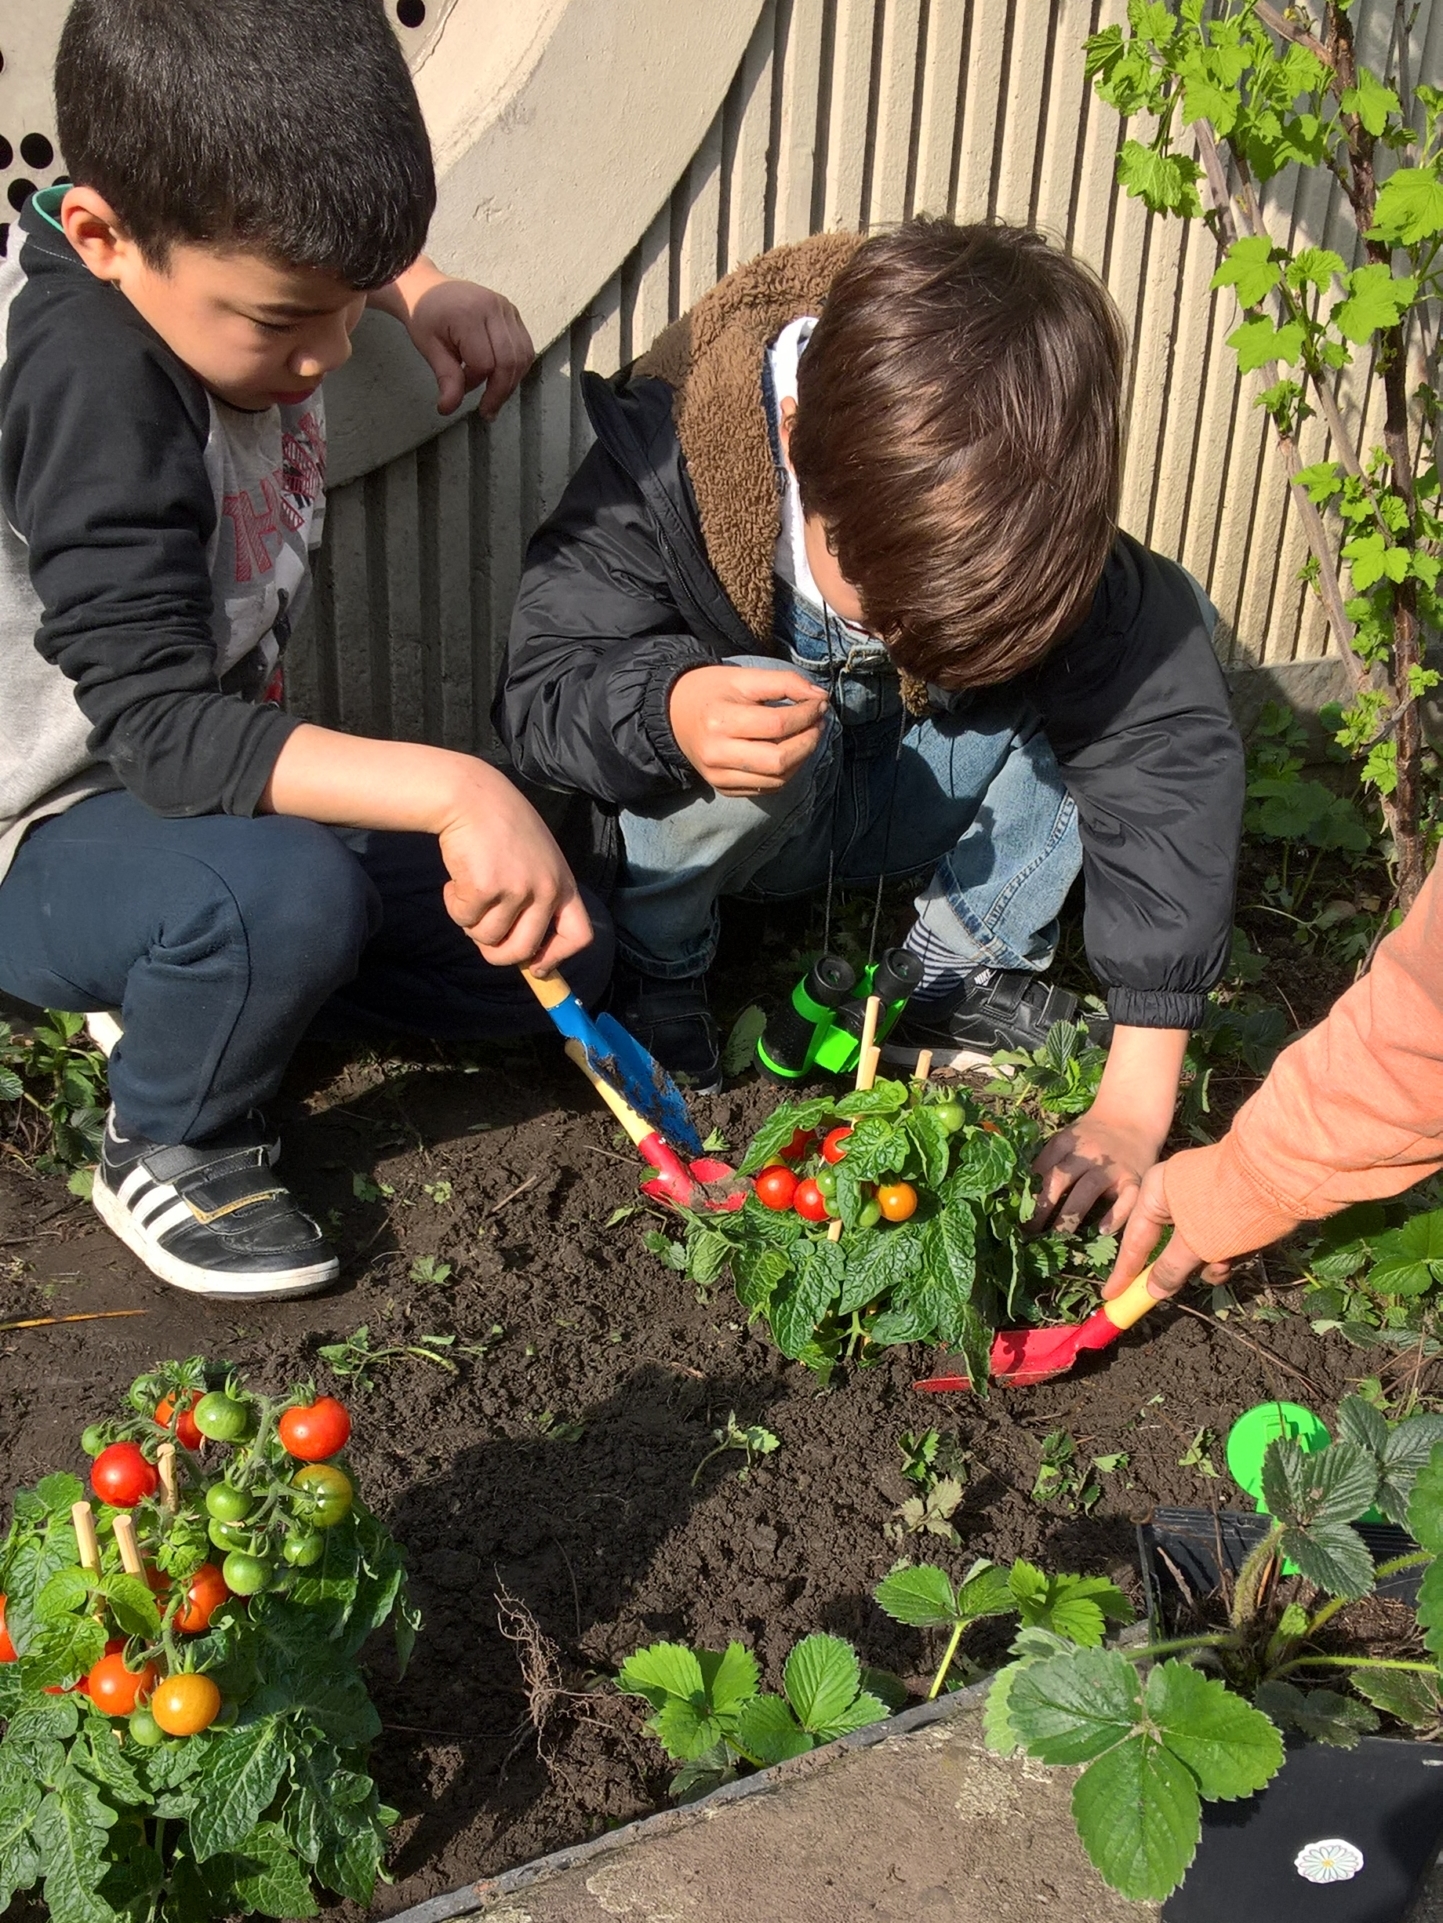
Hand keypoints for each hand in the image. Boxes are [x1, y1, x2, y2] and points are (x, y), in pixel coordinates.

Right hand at [261, 727, 587, 973]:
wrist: (470, 796)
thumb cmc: (499, 828)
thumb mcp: (534, 859)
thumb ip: (535, 898)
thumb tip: (529, 955)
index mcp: (562, 882)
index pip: (579, 936)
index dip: (557, 959)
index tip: (536, 968)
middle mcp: (546, 888)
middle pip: (525, 950)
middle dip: (497, 954)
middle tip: (482, 938)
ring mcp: (517, 888)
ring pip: (488, 938)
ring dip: (471, 922)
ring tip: (469, 890)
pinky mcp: (486, 886)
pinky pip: (464, 918)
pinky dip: (454, 904)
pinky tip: (456, 878)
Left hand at [370, 258, 533, 417]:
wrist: (428, 288)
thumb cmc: (425, 316)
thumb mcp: (429, 348)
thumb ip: (445, 378)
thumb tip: (448, 408)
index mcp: (469, 315)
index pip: (484, 363)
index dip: (474, 382)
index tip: (460, 388)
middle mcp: (494, 308)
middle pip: (509, 361)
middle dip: (500, 391)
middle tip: (488, 411)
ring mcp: (507, 308)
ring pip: (522, 356)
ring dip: (511, 381)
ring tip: (494, 394)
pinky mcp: (513, 313)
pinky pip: (525, 347)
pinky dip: (516, 367)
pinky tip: (501, 375)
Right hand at [669, 666, 828, 795]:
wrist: (674, 713)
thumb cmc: (712, 691)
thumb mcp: (744, 677)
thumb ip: (784, 682)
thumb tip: (820, 697)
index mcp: (720, 721)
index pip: (777, 725)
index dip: (807, 715)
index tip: (819, 703)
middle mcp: (717, 754)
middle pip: (779, 760)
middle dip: (809, 742)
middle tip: (818, 723)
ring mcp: (718, 776)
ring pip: (777, 779)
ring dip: (801, 758)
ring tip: (806, 736)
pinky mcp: (722, 788)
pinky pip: (766, 788)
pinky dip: (785, 772)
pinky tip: (788, 752)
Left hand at [1029, 1024, 1189, 1235]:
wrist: (1132, 1115)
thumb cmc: (1093, 1134)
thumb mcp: (1067, 1138)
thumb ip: (1048, 1160)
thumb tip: (1017, 1192)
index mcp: (1065, 1142)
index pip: (1041, 1169)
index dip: (1026, 1193)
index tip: (1013, 1215)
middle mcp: (1087, 1153)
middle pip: (1059, 1180)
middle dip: (1041, 1208)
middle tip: (1028, 1232)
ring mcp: (1111, 1167)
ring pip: (1087, 1190)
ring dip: (1069, 1216)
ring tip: (1056, 1239)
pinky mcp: (1134, 1179)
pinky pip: (1126, 1199)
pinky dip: (1115, 1215)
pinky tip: (1101, 1231)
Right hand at [1101, 1160, 1231, 1301]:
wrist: (1283, 1172)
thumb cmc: (1228, 1206)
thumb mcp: (1196, 1243)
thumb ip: (1170, 1269)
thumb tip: (1153, 1291)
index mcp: (1156, 1191)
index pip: (1134, 1240)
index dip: (1124, 1272)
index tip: (1112, 1297)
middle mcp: (1174, 1191)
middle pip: (1166, 1242)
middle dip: (1178, 1268)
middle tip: (1169, 1293)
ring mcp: (1203, 1196)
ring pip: (1195, 1243)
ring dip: (1206, 1262)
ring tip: (1224, 1268)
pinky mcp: (1228, 1204)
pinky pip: (1215, 1236)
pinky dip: (1223, 1252)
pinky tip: (1236, 1259)